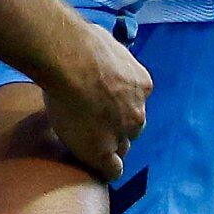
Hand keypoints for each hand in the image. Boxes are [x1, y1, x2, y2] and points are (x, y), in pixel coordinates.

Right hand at [32, 21, 150, 181]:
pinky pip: (112, 170)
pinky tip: (95, 167)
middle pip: (132, 128)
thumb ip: (110, 56)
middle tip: (93, 122)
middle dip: (117, 127)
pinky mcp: (103, 151)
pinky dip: (105, 169)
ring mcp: (122, 133)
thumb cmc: (82, 43)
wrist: (70, 60)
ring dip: (109, 146)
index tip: (103, 104)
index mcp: (142, 85)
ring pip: (122, 148)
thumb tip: (100, 47)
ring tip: (88, 143)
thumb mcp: (107, 44)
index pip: (135, 104)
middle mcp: (138, 111)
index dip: (118, 106)